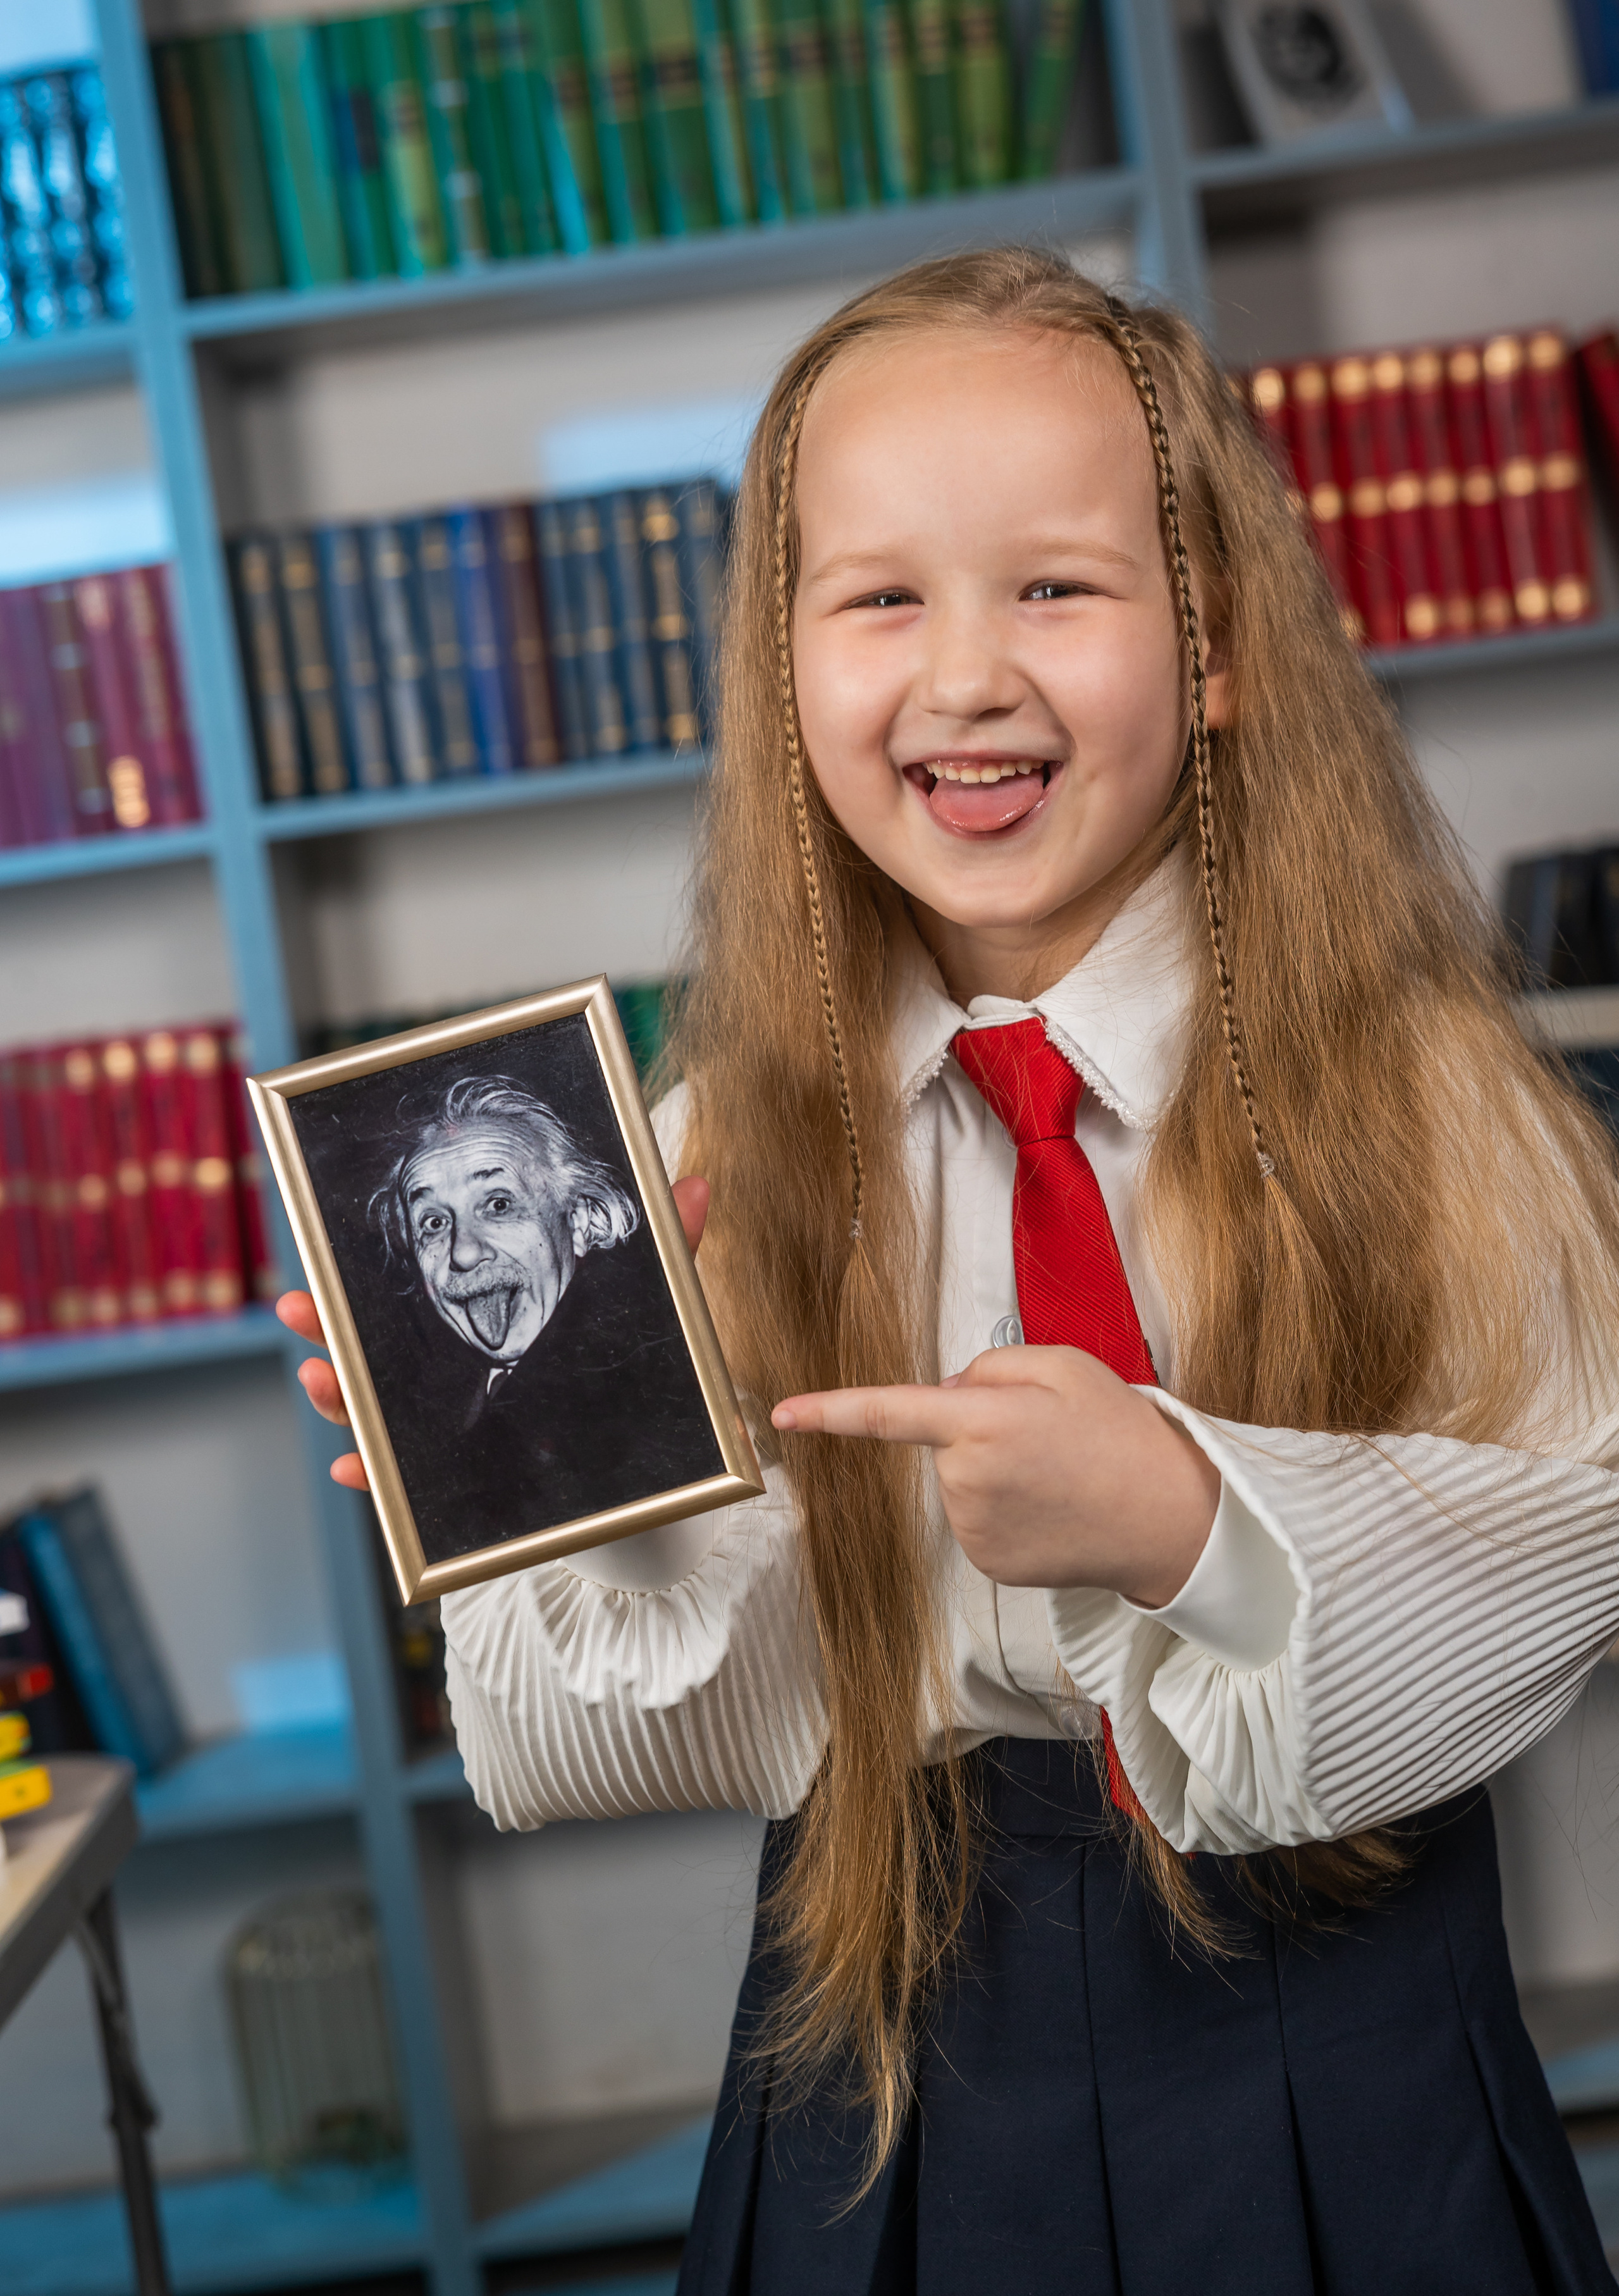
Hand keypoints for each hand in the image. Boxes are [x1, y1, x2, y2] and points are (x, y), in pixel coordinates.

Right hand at [276, 1174, 712, 1491]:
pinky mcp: (464, 1490)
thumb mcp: (641, 1314)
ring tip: (319, 1382)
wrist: (643, 1471)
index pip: (402, 1309)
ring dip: (339, 1401)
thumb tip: (701, 1187)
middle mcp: (446, 1383)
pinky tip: (354, 1472)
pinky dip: (374, 1480)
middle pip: (371, 1357)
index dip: (353, 1293)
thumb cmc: (623, 1375)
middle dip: (325, 1334)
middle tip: (299, 1309)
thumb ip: (665, 1255)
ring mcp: (448, 1437)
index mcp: (471, 1328)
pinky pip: (405, 1490)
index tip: (315, 1275)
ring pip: (376, 1419)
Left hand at [771, 1345, 1218, 1608]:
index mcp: (983, 1420)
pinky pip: (975, 1519)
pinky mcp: (986, 1562)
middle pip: (943, 1439)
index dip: (829, 1411)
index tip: (781, 1415)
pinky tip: (1049, 1508)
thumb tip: (946, 1390)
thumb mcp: (1063, 1365)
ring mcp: (973, 1528)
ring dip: (993, 1470)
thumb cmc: (1120, 1434)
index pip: (888, 1412)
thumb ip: (992, 1366)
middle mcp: (967, 1479)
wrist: (1168, 1517)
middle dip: (979, 1428)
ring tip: (1056, 1472)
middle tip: (1048, 1434)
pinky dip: (1004, 1509)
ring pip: (959, 1480)